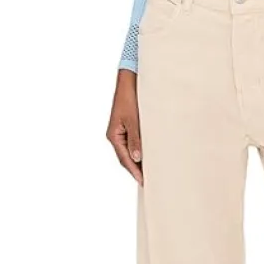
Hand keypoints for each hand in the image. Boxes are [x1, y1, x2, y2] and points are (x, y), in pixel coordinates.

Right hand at [107, 70, 143, 184]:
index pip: (124, 159)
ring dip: (138, 161)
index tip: (143, 181)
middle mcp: (116, 135)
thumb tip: (137, 158)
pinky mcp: (128, 126)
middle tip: (149, 181)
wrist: (129, 81)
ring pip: (129, 151)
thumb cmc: (130, 98)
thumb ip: (135, 139)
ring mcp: (121, 131)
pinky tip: (149, 155)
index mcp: (114, 135)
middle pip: (126, 158)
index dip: (134, 171)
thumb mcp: (133, 120)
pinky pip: (133, 143)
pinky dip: (140, 151)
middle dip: (136, 169)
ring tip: (150, 172)